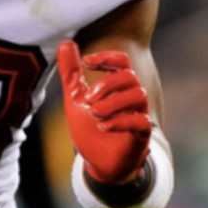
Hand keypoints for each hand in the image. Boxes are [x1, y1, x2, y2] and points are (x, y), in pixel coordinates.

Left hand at [57, 40, 150, 184]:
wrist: (98, 164)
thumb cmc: (89, 129)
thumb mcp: (75, 98)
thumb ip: (71, 73)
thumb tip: (65, 43)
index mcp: (117, 87)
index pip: (122, 61)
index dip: (106, 57)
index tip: (86, 62)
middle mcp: (131, 98)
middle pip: (130, 76)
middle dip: (107, 84)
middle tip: (88, 98)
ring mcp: (139, 116)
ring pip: (138, 95)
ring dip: (113, 102)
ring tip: (94, 114)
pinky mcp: (141, 135)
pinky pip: (141, 121)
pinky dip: (120, 121)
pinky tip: (102, 126)